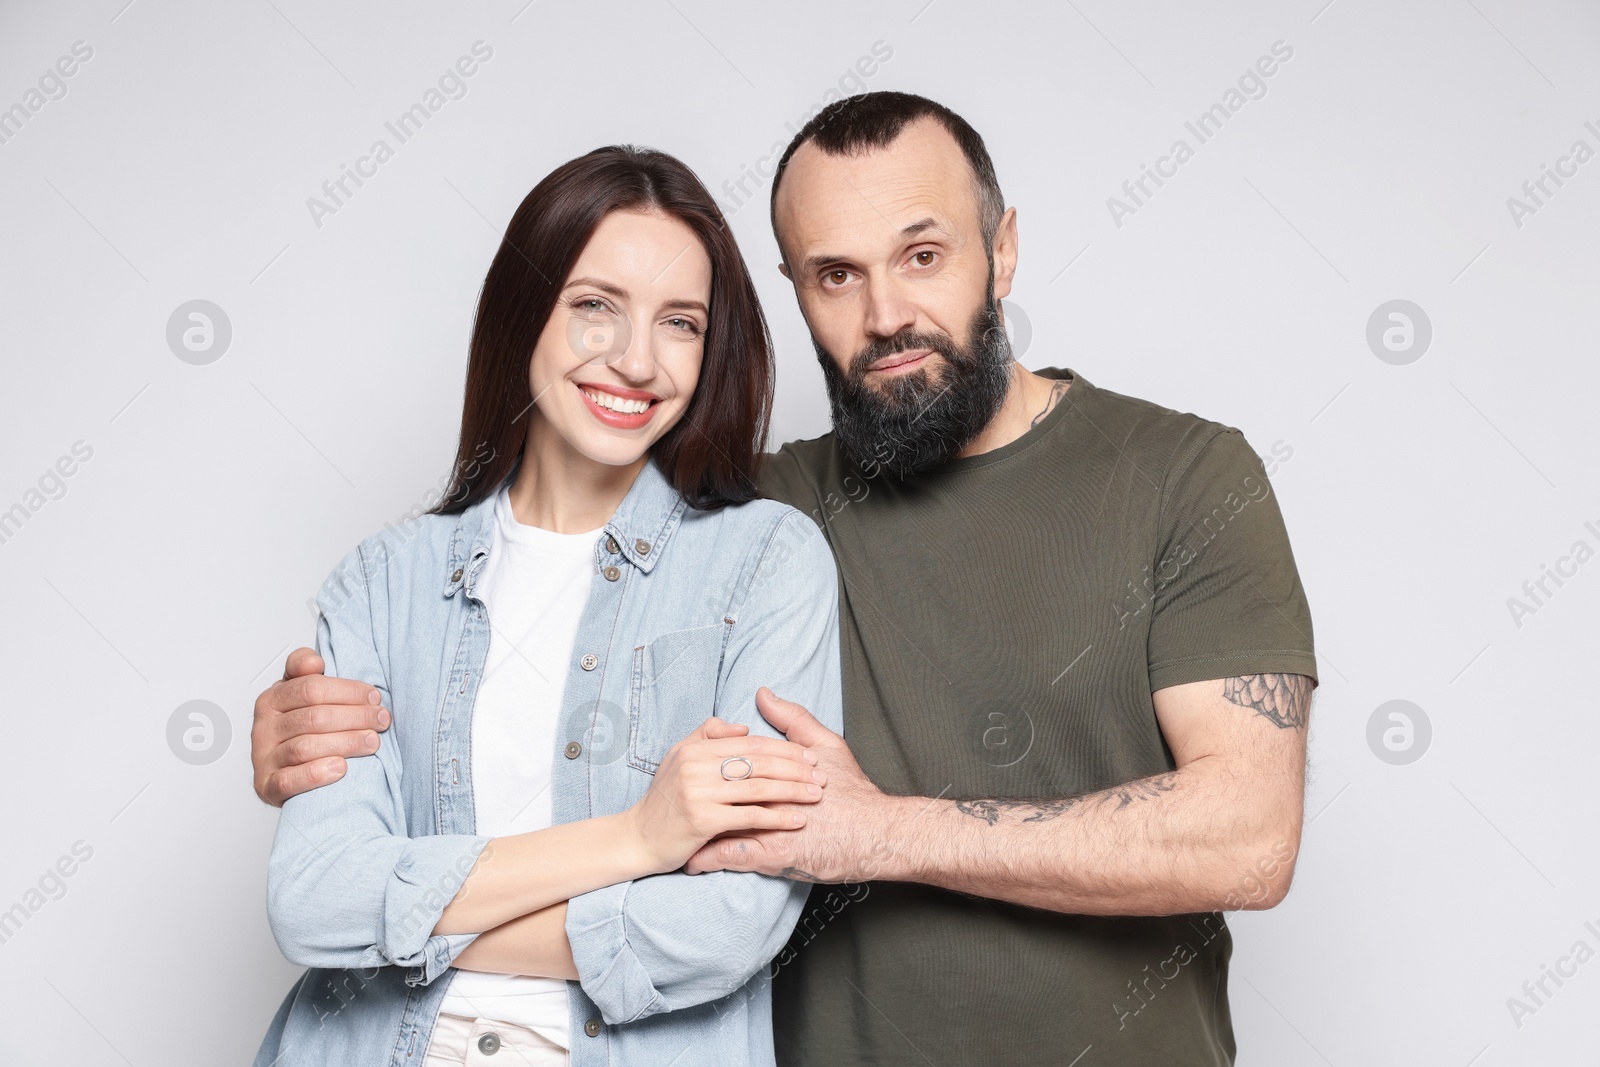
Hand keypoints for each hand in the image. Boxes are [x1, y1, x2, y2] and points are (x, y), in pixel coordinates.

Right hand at [251, 647, 389, 806]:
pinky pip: (289, 780)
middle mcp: (264, 727)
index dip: (348, 691)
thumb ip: (305, 671)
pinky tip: (340, 768)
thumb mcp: (301, 694)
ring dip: (345, 743)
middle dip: (356, 717)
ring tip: (371, 742)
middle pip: (314, 717)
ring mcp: (263, 758)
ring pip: (305, 747)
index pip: (311, 688)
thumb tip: (313, 662)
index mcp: (272, 699)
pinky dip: (316, 774)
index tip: (374, 698)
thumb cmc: (301, 729)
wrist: (286, 772)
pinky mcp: (267, 786)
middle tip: (381, 721)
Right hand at [626, 716, 826, 875]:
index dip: (783, 748)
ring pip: (758, 787)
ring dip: (792, 791)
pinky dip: (777, 818)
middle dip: (795, 768)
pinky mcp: (703, 820)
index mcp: (695, 748)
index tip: (809, 756)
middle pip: (758, 762)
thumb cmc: (665, 799)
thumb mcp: (680, 757)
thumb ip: (709, 735)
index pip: (750, 743)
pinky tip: (797, 820)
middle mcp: (696, 766)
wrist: (638, 838)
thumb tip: (744, 726)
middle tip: (821, 775)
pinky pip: (749, 816)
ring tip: (815, 795)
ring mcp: (698, 793)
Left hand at [684, 688, 897, 883]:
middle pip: (716, 793)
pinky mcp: (772, 856)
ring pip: (716, 825)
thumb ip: (794, 720)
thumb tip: (764, 694)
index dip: (705, 766)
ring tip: (673, 834)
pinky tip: (691, 861)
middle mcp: (766, 795)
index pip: (729, 763)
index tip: (685, 769)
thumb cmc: (853, 791)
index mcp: (773, 769)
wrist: (877, 834)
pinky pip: (729, 857)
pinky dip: (707, 858)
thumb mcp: (828, 746)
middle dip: (690, 799)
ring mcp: (767, 826)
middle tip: (668, 801)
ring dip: (693, 831)